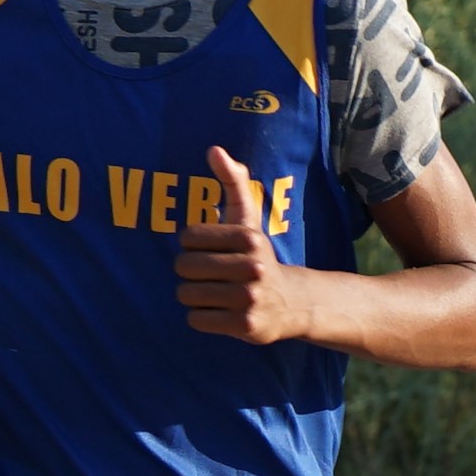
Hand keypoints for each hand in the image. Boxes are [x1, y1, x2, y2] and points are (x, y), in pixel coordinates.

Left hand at [175, 146, 308, 343]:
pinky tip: (221, 313)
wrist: (292, 304)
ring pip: (187, 294)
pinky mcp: (245, 325)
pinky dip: (202, 318)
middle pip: (184, 267)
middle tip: (210, 276)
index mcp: (249, 237)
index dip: (192, 246)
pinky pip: (196, 319)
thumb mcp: (247, 219)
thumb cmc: (256, 256)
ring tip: (215, 295)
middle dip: (190, 273)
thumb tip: (214, 149)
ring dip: (195, 296)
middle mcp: (253, 267)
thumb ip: (232, 182)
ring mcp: (250, 298)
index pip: (188, 238)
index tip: (213, 252)